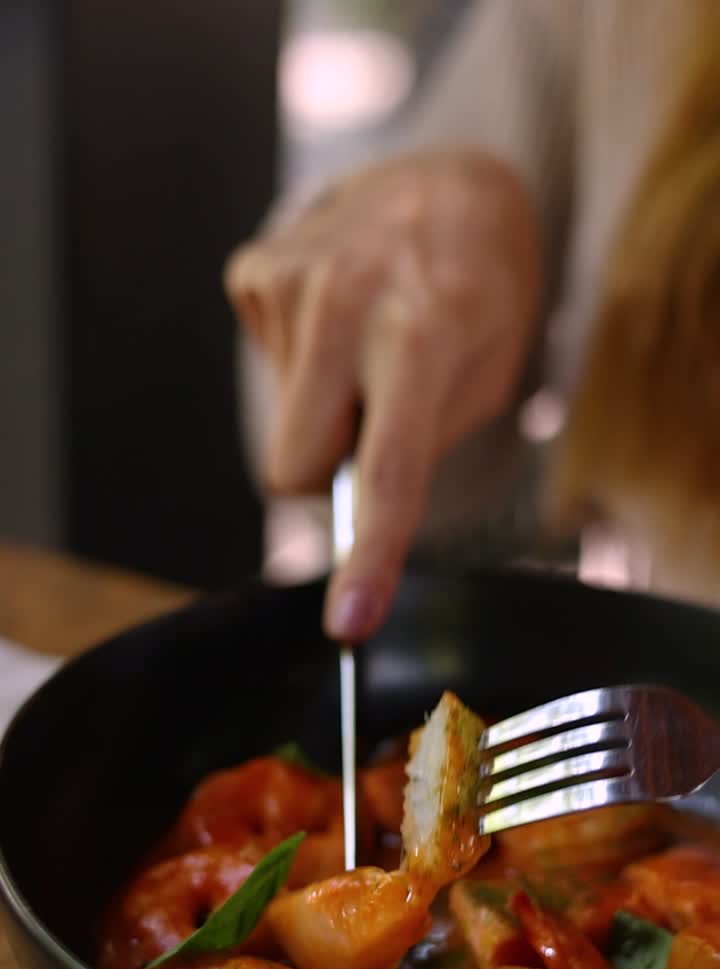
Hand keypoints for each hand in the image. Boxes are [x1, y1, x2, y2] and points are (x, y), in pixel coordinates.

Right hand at [225, 150, 540, 640]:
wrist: (448, 183)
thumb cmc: (478, 292)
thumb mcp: (488, 373)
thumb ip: (421, 445)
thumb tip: (347, 512)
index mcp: (424, 330)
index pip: (387, 469)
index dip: (369, 554)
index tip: (349, 620)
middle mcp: (348, 297)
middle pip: (295, 467)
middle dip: (329, 471)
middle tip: (377, 417)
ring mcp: (291, 277)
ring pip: (282, 426)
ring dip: (323, 408)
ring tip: (368, 346)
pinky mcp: (253, 270)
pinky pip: (267, 374)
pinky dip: (304, 368)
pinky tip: (338, 322)